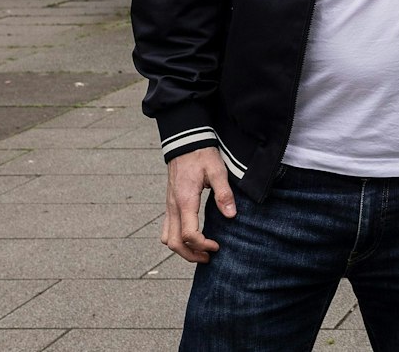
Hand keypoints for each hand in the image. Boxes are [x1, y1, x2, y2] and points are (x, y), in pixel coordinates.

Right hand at [161, 147, 234, 262]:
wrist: (185, 141)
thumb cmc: (202, 155)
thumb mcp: (217, 171)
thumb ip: (224, 194)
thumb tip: (231, 215)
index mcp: (185, 201)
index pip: (188, 234)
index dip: (202, 245)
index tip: (217, 246)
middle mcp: (173, 206)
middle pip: (173, 243)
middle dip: (190, 255)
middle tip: (208, 257)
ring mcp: (169, 206)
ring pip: (167, 237)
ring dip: (182, 249)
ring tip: (200, 250)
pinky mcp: (170, 204)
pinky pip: (168, 228)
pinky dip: (178, 239)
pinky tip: (193, 237)